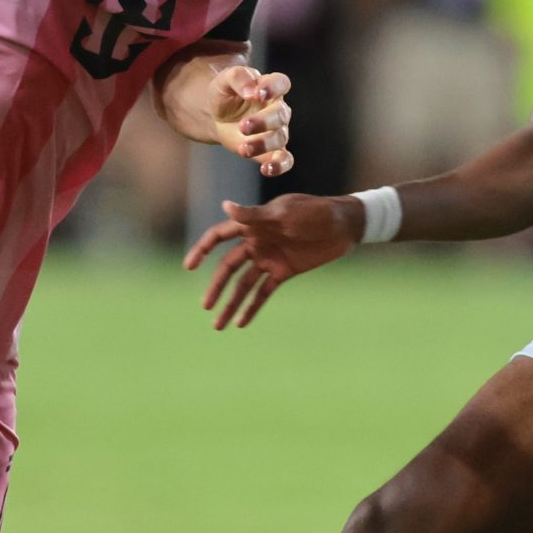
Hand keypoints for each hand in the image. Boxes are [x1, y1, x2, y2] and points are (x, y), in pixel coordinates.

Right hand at [183, 193, 362, 329]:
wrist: (344, 225)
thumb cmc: (314, 212)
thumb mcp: (285, 213)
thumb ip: (254, 215)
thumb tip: (225, 206)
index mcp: (253, 225)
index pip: (219, 236)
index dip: (202, 249)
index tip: (189, 266)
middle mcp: (256, 243)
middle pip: (228, 267)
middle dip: (216, 287)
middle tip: (205, 306)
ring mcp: (269, 259)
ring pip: (243, 285)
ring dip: (231, 303)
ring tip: (219, 326)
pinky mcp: (283, 272)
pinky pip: (264, 292)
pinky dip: (252, 307)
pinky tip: (241, 323)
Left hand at [204, 63, 295, 177]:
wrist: (216, 117)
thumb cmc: (224, 94)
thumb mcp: (224, 80)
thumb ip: (238, 78)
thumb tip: (252, 91)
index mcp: (268, 88)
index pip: (281, 83)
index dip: (273, 87)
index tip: (258, 93)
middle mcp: (277, 108)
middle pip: (281, 114)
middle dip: (264, 121)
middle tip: (243, 126)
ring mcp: (276, 130)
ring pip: (280, 137)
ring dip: (263, 144)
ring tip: (243, 148)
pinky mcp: (271, 150)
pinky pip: (285, 159)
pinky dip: (280, 166)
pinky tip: (267, 169)